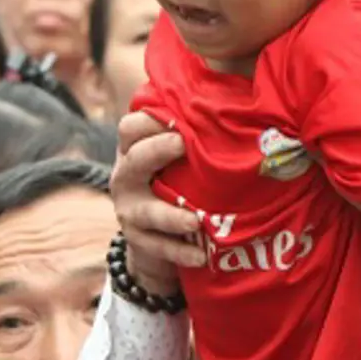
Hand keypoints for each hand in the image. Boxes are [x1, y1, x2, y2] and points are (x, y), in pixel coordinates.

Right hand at [112, 112, 204, 293]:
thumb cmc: (172, 180)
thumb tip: (235, 104)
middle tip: (183, 145)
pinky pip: (158, 246)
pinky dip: (180, 252)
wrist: (153, 233)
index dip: (152, 119)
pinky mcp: (138, 239)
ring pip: (148, 211)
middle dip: (157, 151)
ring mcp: (129, 209)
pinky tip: (201, 255)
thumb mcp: (173, 156)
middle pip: (135, 159)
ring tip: (196, 220)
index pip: (132, 126)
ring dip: (172, 216)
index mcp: (133, 149)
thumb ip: (189, 134)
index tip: (181, 116)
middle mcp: (126, 175)